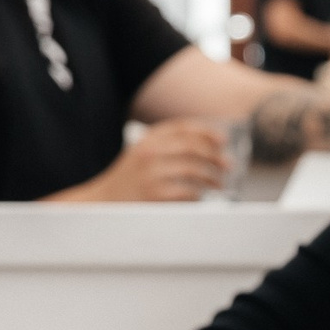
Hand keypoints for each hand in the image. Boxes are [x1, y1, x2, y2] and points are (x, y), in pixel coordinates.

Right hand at [75, 121, 227, 201]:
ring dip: (211, 177)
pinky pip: (186, 192)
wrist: (102, 202)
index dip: (206, 132)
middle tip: (227, 165)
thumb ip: (164, 146)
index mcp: (147, 140)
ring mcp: (151, 174)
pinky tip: (201, 197)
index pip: (182, 128)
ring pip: (193, 170)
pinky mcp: (154, 195)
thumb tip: (203, 146)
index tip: (223, 140)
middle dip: (214, 156)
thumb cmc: (126, 181)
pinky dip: (198, 195)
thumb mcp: (140, 154)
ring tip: (219, 183)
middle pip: (192, 147)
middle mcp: (149, 153)